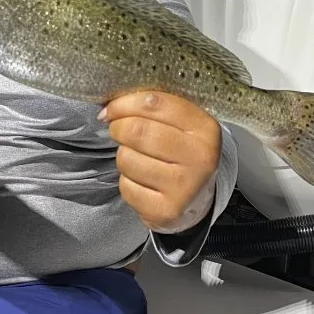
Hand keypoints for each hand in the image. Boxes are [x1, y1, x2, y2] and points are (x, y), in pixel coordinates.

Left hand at [99, 90, 221, 235]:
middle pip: (138, 131)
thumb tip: (108, 108)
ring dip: (123, 156)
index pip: (154, 103)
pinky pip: (126, 187)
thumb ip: (154, 109)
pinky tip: (142, 181)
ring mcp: (184, 187)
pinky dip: (126, 181)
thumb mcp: (181, 124)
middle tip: (118, 130)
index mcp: (205, 128)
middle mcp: (199, 158)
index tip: (112, 109)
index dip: (124, 103)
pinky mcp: (166, 210)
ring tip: (138, 158)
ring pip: (127, 158)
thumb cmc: (182, 152)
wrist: (197, 199)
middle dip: (119, 128)